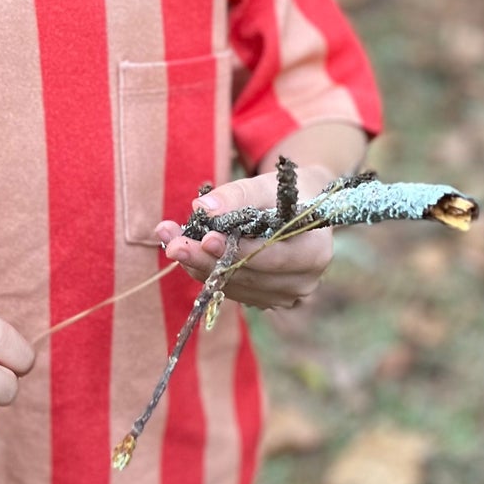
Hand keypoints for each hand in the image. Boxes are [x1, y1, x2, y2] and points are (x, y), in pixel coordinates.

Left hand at [154, 163, 335, 309]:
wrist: (301, 209)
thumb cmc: (287, 192)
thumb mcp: (266, 185)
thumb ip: (237, 196)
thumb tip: (202, 209)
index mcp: (314, 252)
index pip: (269, 256)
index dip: (236, 250)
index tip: (205, 238)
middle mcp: (303, 282)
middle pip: (246, 275)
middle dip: (205, 258)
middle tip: (172, 243)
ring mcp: (284, 296)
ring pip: (232, 285)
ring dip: (197, 265)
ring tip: (170, 241)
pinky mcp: (265, 299)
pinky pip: (229, 289)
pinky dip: (205, 271)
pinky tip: (186, 253)